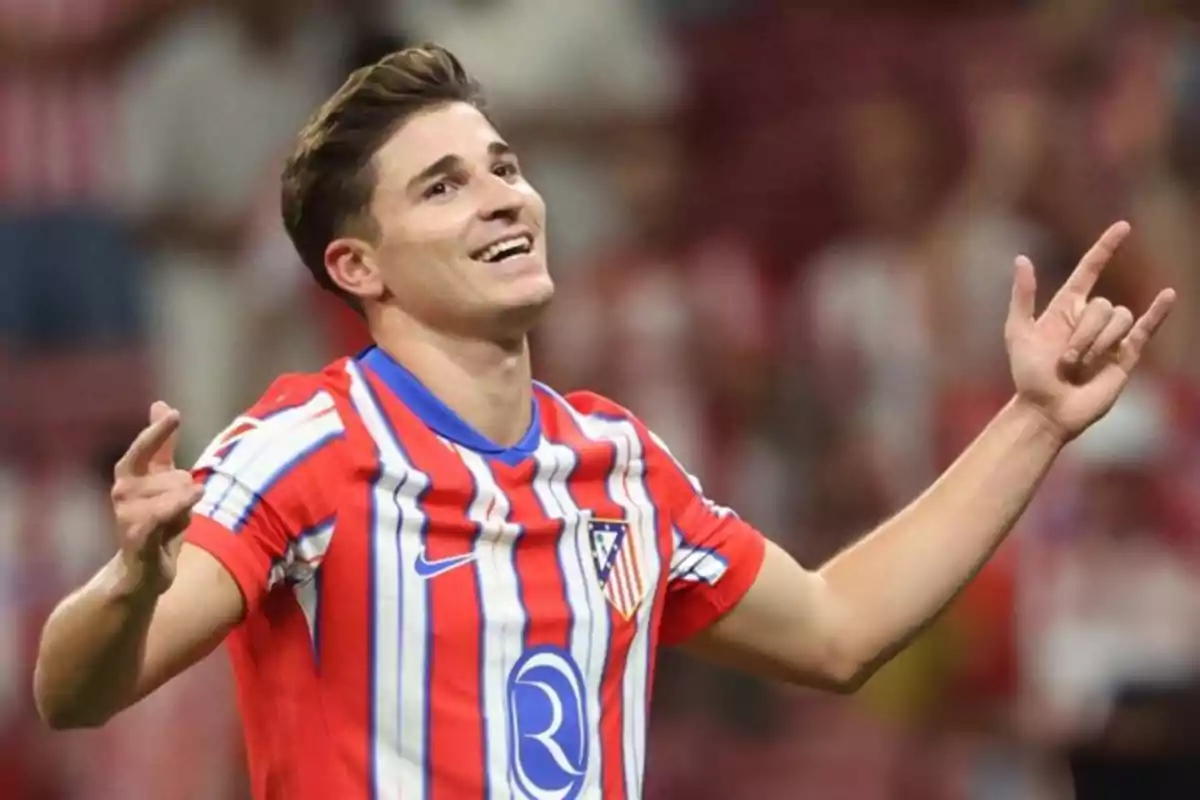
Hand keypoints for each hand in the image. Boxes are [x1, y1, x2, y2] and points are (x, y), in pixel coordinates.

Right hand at [110, 402, 203, 595]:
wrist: (141, 574)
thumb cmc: (156, 523)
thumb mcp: (162, 481)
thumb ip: (162, 446)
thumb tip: (161, 405)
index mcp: (128, 477)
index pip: (142, 450)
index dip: (157, 433)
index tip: (174, 414)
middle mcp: (122, 493)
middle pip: (179, 477)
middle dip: (186, 494)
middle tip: (174, 514)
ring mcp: (128, 516)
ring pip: (180, 496)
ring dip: (187, 513)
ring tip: (172, 528)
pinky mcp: (138, 539)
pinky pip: (161, 515)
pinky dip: (178, 506)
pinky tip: (195, 495)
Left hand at [1005, 221, 1175, 442]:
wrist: (1047, 410)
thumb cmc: (1028, 375)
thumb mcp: (1018, 332)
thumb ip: (1023, 296)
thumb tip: (1022, 258)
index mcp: (1064, 309)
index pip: (1090, 270)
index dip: (1106, 248)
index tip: (1123, 227)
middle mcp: (1089, 319)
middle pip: (1103, 305)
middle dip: (1084, 334)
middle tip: (1064, 361)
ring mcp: (1109, 336)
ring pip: (1120, 319)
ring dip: (1098, 345)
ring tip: (1078, 369)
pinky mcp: (1126, 355)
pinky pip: (1145, 328)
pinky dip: (1158, 313)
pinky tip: (1168, 296)